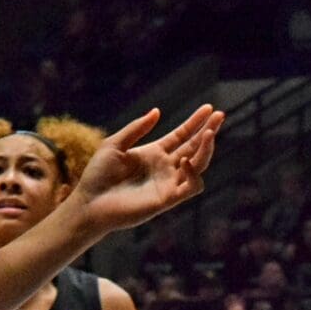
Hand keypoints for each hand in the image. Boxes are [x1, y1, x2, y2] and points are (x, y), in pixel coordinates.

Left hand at [67, 105, 223, 237]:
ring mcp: (168, 183)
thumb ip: (136, 129)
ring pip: (198, 165)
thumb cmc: (98, 175)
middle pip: (194, 147)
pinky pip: (191, 187)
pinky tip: (185, 160)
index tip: (210, 108)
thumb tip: (157, 111)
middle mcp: (165, 167)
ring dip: (206, 150)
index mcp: (154, 153)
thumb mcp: (115, 144)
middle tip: (220, 115)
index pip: (182, 135)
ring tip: (208, 133)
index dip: (195, 122)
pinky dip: (193, 174)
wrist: (90, 202)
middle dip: (208, 131)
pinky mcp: (168, 199)